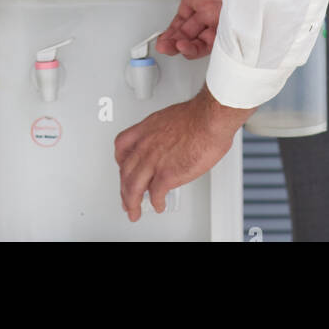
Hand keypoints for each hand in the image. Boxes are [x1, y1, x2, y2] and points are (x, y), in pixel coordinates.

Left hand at [115, 85, 251, 220]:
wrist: (208, 120)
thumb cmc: (198, 116)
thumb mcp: (171, 117)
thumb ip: (165, 132)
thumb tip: (171, 140)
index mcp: (147, 129)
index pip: (122, 146)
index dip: (120, 161)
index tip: (123, 168)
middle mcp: (146, 145)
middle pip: (125, 171)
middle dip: (123, 189)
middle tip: (125, 199)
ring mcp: (154, 161)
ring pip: (133, 187)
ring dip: (132, 203)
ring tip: (134, 212)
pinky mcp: (167, 175)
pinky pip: (155, 194)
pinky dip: (156, 203)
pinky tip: (158, 205)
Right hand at [155, 0, 226, 59]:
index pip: (180, 22)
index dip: (170, 33)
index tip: (162, 40)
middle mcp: (208, 8)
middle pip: (189, 35)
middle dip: (175, 44)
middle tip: (166, 47)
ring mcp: (222, 15)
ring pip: (204, 41)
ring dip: (190, 47)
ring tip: (180, 46)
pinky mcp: (237, 20)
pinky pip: (223, 40)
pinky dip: (211, 47)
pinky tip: (199, 46)